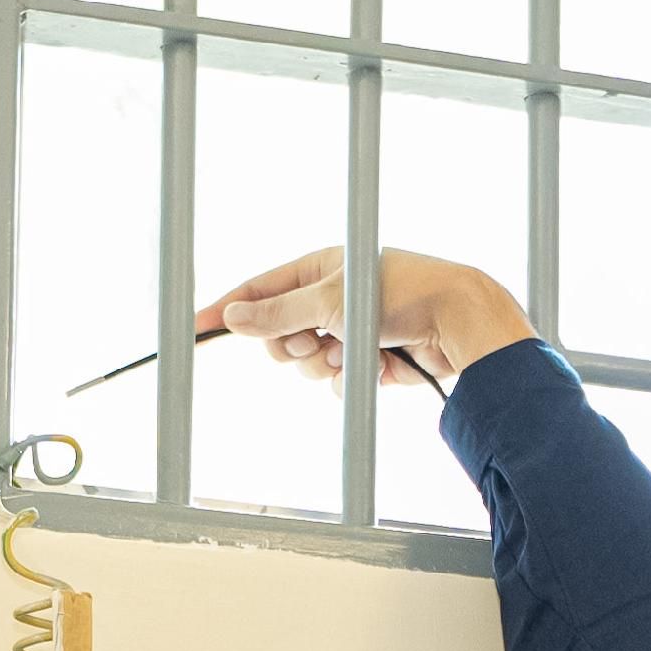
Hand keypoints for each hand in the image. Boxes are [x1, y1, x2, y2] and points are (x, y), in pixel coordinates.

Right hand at [197, 249, 535, 391]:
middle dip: (293, 346)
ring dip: (326, 363)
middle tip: (315, 340)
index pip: (259, 290)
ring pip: (307, 363)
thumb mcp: (330, 300)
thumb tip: (234, 315)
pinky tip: (377, 365)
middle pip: (279, 336)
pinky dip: (352, 377)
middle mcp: (331, 298)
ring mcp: (350, 330)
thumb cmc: (401, 294)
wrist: (456, 322)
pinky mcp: (369, 358)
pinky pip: (337, 380)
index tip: (193, 327)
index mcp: (319, 270)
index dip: (227, 309)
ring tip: (357, 350)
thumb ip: (277, 312)